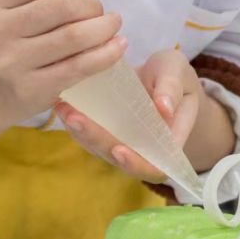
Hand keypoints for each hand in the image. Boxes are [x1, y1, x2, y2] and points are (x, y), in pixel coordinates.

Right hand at [0, 0, 126, 120]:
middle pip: (62, 6)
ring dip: (104, 27)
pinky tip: (119, 45)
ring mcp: (12, 62)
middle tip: (98, 11)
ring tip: (113, 24)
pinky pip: (79, 66)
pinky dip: (106, 54)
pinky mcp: (32, 88)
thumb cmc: (11, 36)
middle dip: (90, 5)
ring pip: (73, 36)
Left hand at [56, 49, 201, 182]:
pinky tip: (62, 102)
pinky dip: (74, 120)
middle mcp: (141, 148)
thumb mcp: (177, 71)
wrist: (160, 74)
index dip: (135, 164)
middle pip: (117, 157)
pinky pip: (88, 131)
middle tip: (77, 120)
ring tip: (65, 110)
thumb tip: (163, 108)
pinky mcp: (103, 129)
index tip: (119, 150)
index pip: (153, 166)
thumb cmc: (174, 75)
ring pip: (98, 146)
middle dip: (96, 140)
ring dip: (79, 132)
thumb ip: (172, 87)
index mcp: (167, 142)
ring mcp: (120, 139)